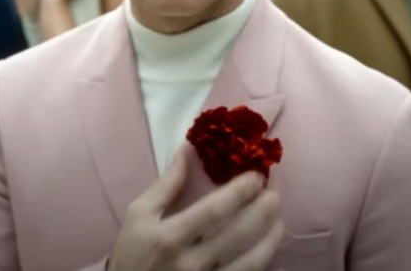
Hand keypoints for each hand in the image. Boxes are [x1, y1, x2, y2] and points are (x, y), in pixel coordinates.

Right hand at [107, 152, 284, 270]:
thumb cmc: (131, 254)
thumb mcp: (138, 216)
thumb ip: (165, 185)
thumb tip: (187, 152)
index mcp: (169, 236)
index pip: (215, 210)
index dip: (241, 191)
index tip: (257, 175)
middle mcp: (191, 263)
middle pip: (239, 234)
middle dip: (264, 210)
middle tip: (275, 193)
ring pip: (251, 262)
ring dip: (272, 238)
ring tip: (279, 220)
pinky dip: (263, 262)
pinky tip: (268, 247)